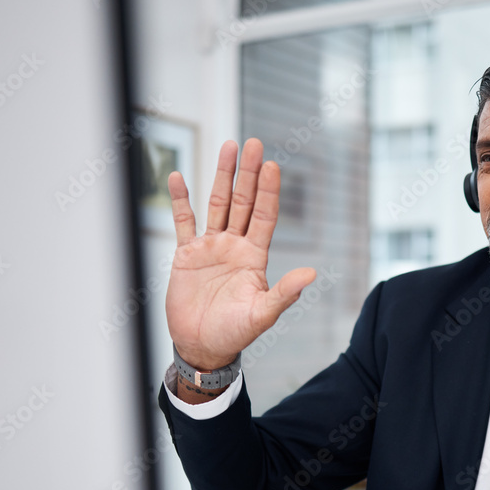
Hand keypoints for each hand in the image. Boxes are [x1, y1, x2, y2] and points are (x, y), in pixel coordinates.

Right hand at [165, 138, 315, 370]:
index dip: (268, 191)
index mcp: (255, 256)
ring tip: (227, 146)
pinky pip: (183, 221)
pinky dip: (180, 199)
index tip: (272, 165)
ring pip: (216, 204)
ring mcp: (211, 247)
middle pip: (242, 201)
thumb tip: (312, 273)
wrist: (202, 346)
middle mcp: (235, 245)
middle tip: (253, 143)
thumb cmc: (235, 333)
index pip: (264, 216)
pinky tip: (178, 176)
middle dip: (247, 173)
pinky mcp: (187, 254)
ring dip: (221, 176)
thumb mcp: (262, 314)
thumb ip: (284, 293)